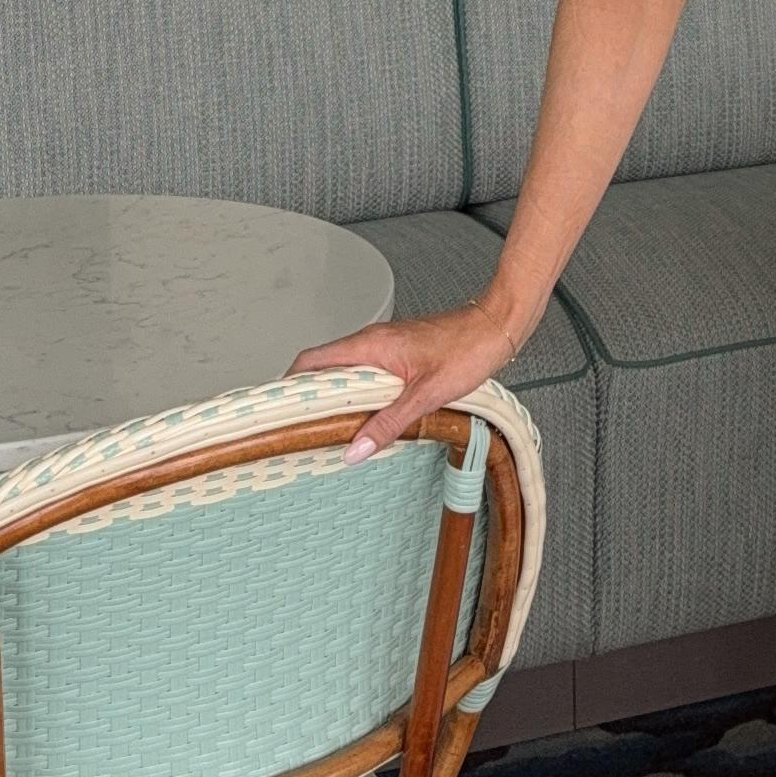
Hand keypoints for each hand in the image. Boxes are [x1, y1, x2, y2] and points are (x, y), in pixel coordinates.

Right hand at [291, 299, 534, 458]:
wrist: (497, 327)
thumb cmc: (467, 350)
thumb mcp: (425, 395)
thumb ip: (387, 423)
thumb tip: (354, 449)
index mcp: (369, 345)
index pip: (311, 361)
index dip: (289, 385)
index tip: (278, 412)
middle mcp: (371, 342)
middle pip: (323, 369)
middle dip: (309, 398)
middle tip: (302, 430)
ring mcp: (385, 346)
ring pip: (346, 372)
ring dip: (336, 398)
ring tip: (331, 430)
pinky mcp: (399, 353)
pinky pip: (366, 374)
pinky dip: (358, 394)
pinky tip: (366, 416)